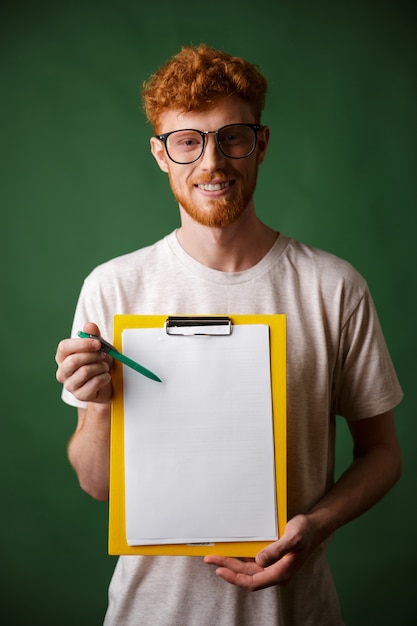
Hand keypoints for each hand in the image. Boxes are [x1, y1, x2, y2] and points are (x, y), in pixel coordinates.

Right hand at [55, 322, 112, 402]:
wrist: (108, 384)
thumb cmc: (99, 363)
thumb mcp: (98, 347)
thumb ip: (93, 336)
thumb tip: (89, 325)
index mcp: (63, 357)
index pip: (64, 347)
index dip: (82, 344)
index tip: (98, 343)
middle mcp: (63, 371)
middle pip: (73, 361)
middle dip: (93, 356)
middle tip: (104, 355)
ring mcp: (70, 385)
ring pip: (84, 372)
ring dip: (100, 367)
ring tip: (105, 367)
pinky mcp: (80, 395)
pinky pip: (94, 383)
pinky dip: (104, 377)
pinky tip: (106, 377)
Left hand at [204, 514, 319, 590]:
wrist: (315, 526)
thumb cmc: (306, 532)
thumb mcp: (293, 539)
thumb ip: (277, 550)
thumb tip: (259, 560)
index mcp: (281, 572)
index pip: (253, 581)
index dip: (235, 577)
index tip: (219, 569)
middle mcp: (275, 572)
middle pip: (246, 576)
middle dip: (227, 568)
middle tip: (209, 559)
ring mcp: (273, 566)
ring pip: (247, 570)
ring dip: (231, 564)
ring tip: (215, 556)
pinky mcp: (271, 558)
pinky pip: (252, 562)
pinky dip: (240, 559)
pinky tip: (231, 553)